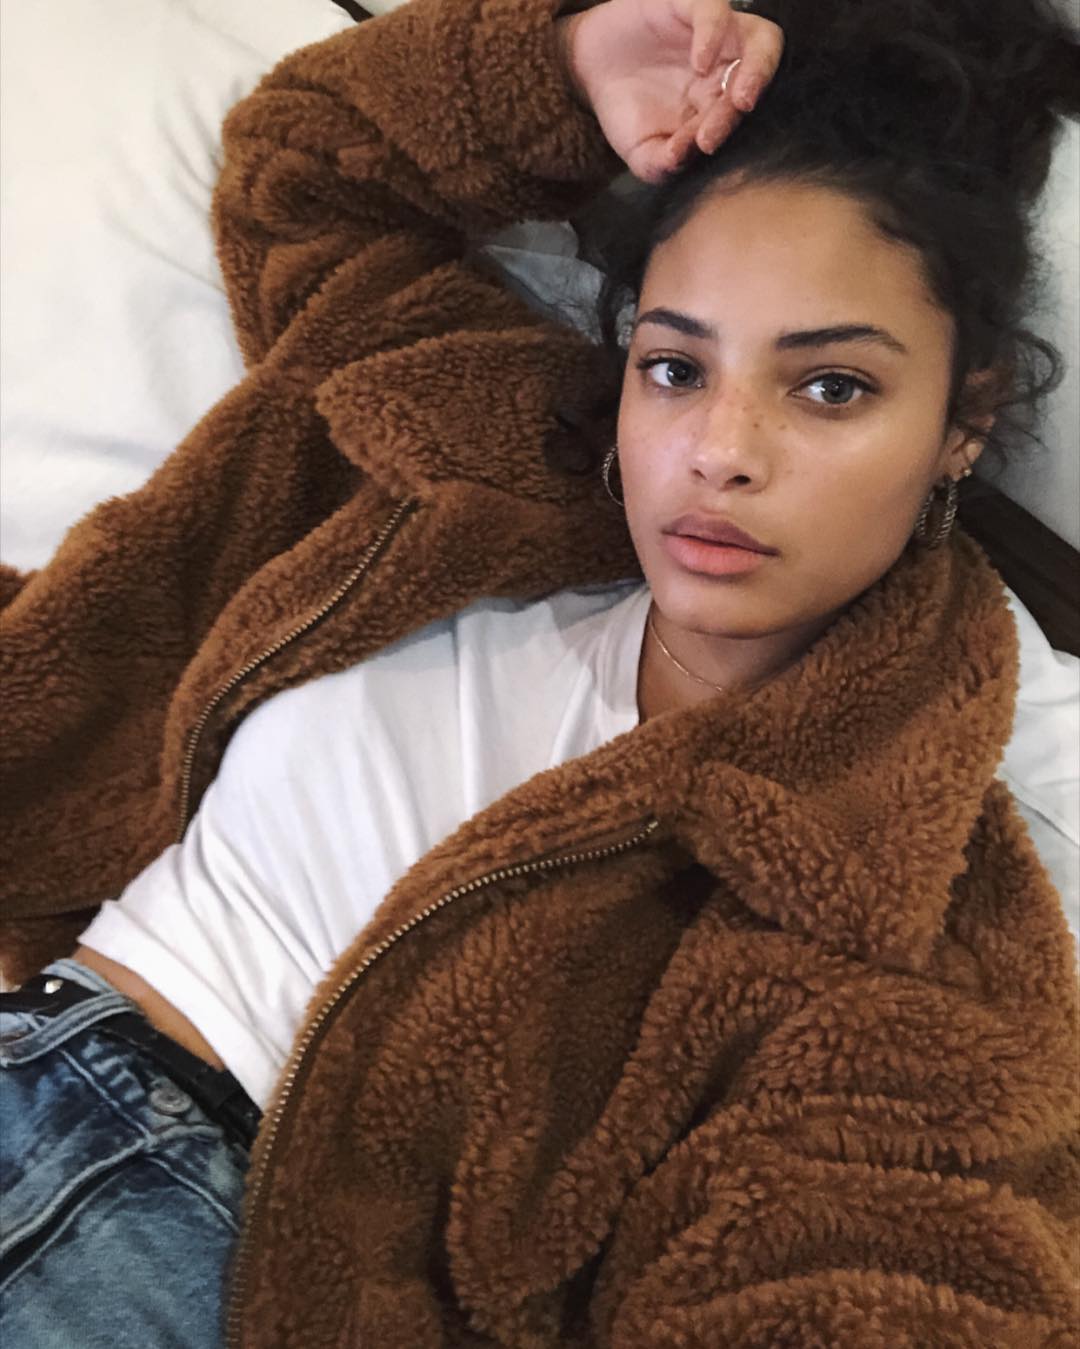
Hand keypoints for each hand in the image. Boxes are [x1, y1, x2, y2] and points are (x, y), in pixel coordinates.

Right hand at [557, 0, 783, 182]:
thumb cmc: (625, 110)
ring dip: (759, 67)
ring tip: (739, 96)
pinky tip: (700, 62)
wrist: (588, 68)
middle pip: (763, 77)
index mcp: (720, 106)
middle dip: (753, 97)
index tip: (702, 146)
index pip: (741, 117)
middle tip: (736, 113)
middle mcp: (727, 69)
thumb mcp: (641, 151)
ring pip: (761, 39)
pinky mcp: (689, 4)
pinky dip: (714, 33)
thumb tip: (679, 159)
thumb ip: (662, 164)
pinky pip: (715, 10)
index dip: (728, 131)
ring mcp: (714, 36)